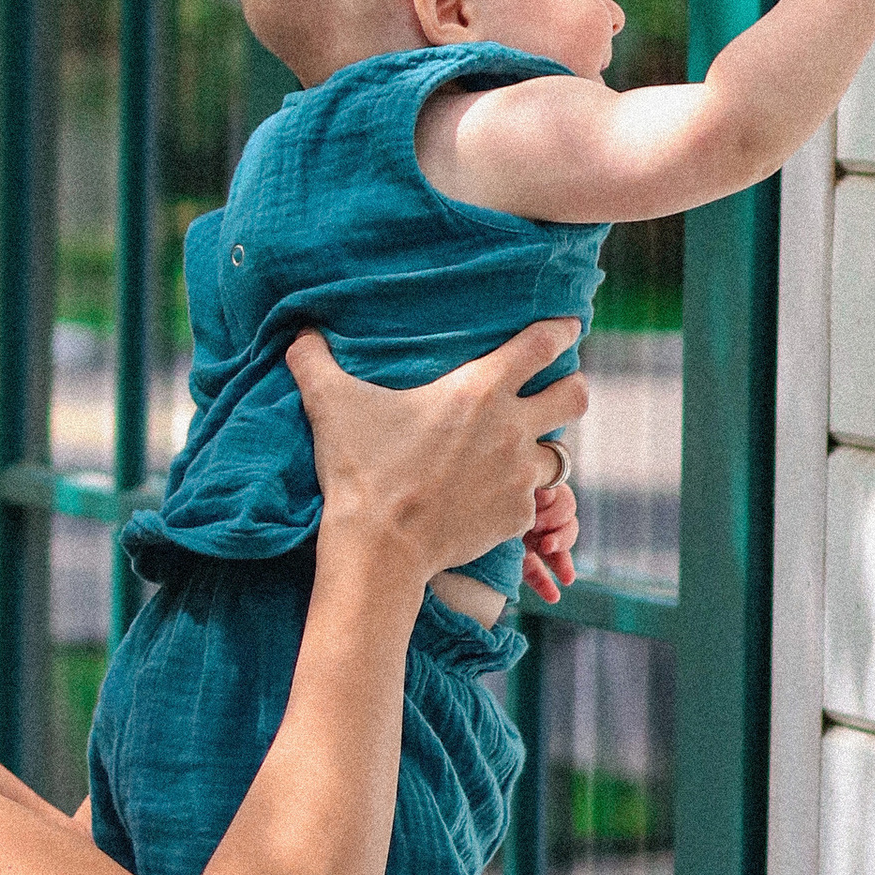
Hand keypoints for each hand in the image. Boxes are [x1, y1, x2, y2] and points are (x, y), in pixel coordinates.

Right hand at [290, 321, 588, 585]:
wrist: (378, 550)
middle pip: (575, 397)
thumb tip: (299, 332)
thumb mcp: (332, 405)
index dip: (560, 329)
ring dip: (541, 449)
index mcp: (479, 390)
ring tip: (515, 452)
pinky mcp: (517, 517)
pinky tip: (490, 496)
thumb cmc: (360, 471)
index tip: (566, 325)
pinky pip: (532, 501)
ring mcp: (519, 477)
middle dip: (569, 388)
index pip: (542, 345)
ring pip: (558, 454)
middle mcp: (511, 429)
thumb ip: (315, 360)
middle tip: (552, 389)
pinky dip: (518, 497)